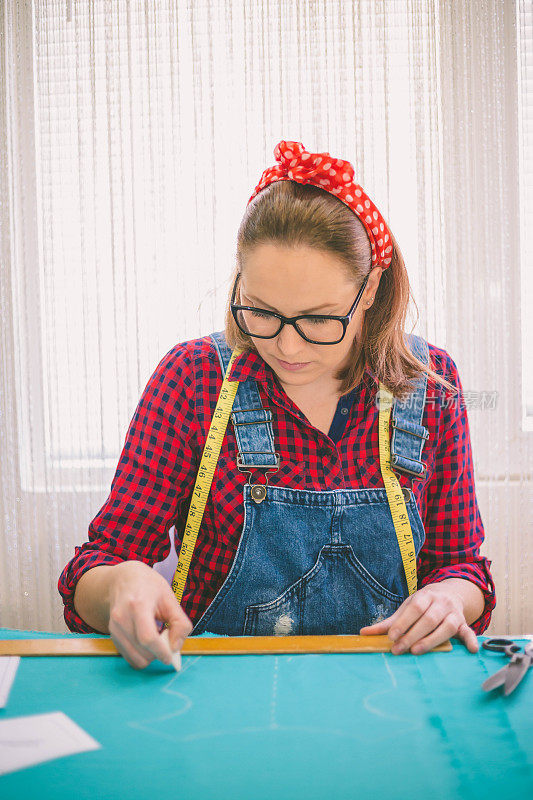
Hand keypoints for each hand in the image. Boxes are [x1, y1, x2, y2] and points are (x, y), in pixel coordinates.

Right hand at [108, 560, 193, 669]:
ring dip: (150, 655)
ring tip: (156, 637)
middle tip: (167, 639)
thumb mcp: (170, 598)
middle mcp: (121, 618)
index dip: (161, 651)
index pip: (147, 638)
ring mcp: (114, 628)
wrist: (124, 579)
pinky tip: (146, 639)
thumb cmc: (149, 586)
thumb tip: (176, 648)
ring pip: (135, 659)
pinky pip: (129, 657)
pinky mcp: (112, 636)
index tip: (171, 656)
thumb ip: (180, 623)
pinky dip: (141, 655)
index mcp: (138, 604)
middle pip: (142, 651)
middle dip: (158, 653)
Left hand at [359, 582, 478, 654]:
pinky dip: (471, 640)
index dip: (403, 622)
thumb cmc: (423, 604)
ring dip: (432, 640)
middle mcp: (441, 603)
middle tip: (399, 649)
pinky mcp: (464, 623)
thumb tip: (364, 633)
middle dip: (413, 635)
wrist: (449, 593)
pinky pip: (469, 631)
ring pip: (447, 626)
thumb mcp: (407, 608)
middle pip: (429, 619)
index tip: (392, 636)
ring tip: (416, 651)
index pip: (414, 609)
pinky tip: (470, 650)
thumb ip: (388, 622)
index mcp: (426, 595)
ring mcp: (454, 613)